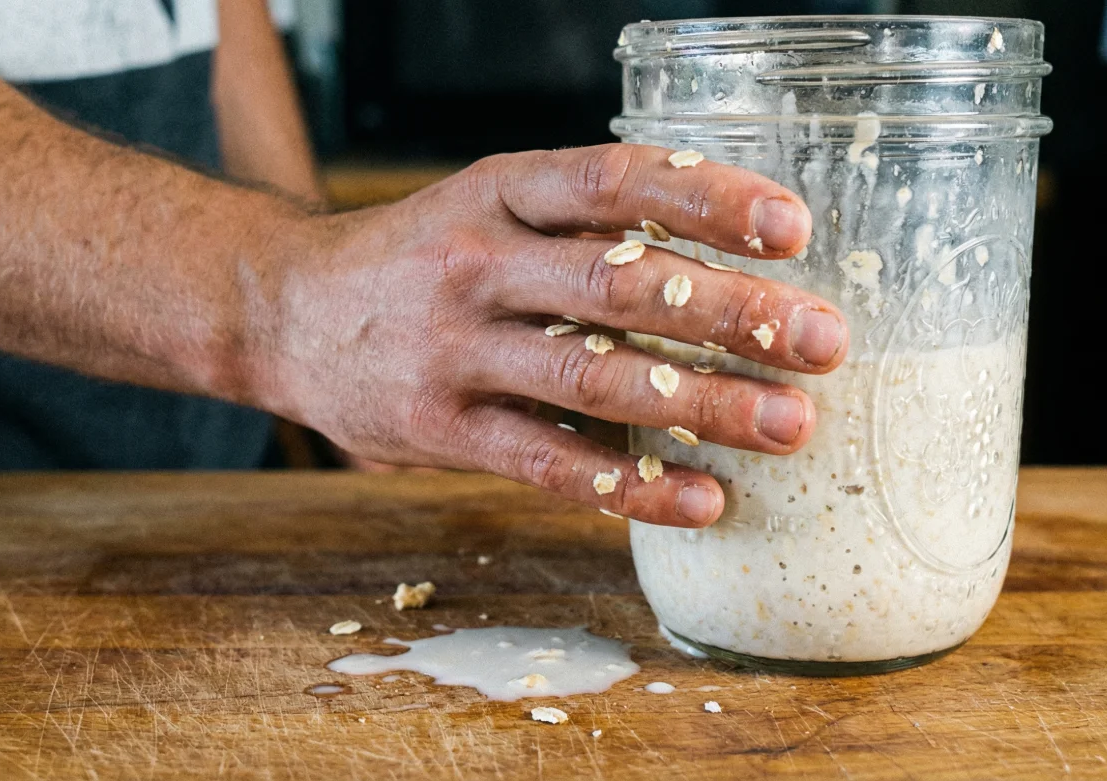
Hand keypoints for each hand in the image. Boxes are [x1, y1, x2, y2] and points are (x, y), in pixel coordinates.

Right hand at [248, 144, 846, 527]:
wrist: (283, 310)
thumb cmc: (415, 258)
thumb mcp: (483, 206)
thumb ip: (579, 224)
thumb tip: (725, 256)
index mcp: (497, 191)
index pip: (614, 180)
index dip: (707, 198)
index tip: (792, 229)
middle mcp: (476, 263)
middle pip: (621, 284)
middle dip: (733, 315)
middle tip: (823, 341)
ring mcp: (453, 351)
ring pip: (595, 379)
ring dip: (705, 405)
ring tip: (792, 425)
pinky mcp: (439, 430)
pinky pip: (548, 463)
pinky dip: (631, 486)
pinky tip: (703, 499)